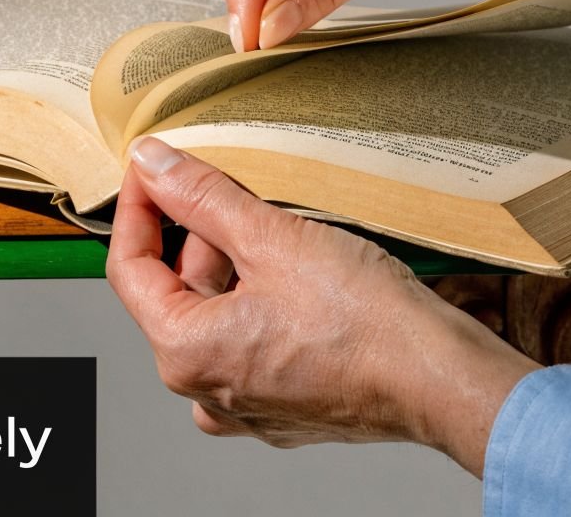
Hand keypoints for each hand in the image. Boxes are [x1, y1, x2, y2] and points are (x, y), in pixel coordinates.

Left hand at [106, 137, 538, 474]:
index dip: (138, 207)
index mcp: (185, 353)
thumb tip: (153, 165)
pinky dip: (264, 305)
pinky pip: (254, 343)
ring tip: (280, 230)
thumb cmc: (366, 322)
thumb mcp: (272, 237)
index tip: (153, 168)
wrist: (441, 378)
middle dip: (199, 234)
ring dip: (237, 267)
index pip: (130, 268)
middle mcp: (206, 389)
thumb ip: (201, 197)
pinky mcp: (287, 405)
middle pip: (177, 291)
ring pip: (217, 315)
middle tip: (235, 186)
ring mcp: (248, 404)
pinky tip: (299, 279)